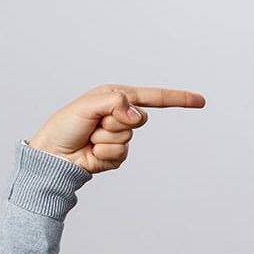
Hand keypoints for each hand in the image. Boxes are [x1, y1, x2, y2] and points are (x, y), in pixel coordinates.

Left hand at [27, 84, 206, 174]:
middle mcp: (119, 116)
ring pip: (127, 139)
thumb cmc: (64, 126)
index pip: (153, 98)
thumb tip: (136, 115)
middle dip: (114, 123)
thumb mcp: (87, 106)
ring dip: (105, 139)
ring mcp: (118, 136)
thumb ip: (115, 104)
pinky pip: (120, 155)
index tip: (201, 101)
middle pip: (139, 120)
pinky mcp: (115, 155)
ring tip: (89, 138)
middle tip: (94, 125)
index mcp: (115, 98)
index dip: (177, 99)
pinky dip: (104, 154)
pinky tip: (91, 152)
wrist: (52, 155)